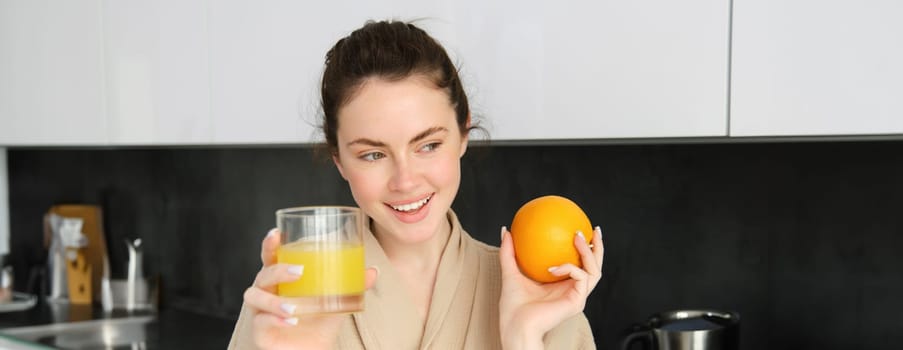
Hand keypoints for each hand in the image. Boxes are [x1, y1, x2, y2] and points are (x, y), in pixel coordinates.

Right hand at [242, 229, 378, 349]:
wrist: (313, 349)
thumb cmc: (319, 322)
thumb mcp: (338, 302)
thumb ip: (353, 286)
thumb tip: (372, 271)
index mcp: (282, 279)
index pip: (271, 257)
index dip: (269, 244)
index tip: (277, 233)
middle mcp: (267, 292)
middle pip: (263, 274)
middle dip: (278, 270)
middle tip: (299, 272)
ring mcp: (260, 311)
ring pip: (254, 297)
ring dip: (273, 301)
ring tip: (293, 307)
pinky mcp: (259, 330)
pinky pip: (260, 322)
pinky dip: (275, 320)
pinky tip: (291, 322)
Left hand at [497, 226, 603, 349]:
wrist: (516, 327)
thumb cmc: (513, 308)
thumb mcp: (511, 272)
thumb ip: (509, 253)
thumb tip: (506, 231)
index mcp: (562, 285)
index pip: (580, 264)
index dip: (585, 247)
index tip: (581, 229)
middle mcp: (573, 290)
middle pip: (595, 266)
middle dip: (598, 247)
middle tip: (593, 230)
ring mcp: (577, 296)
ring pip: (594, 270)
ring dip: (588, 252)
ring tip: (578, 237)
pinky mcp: (577, 301)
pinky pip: (581, 277)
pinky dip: (569, 268)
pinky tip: (553, 267)